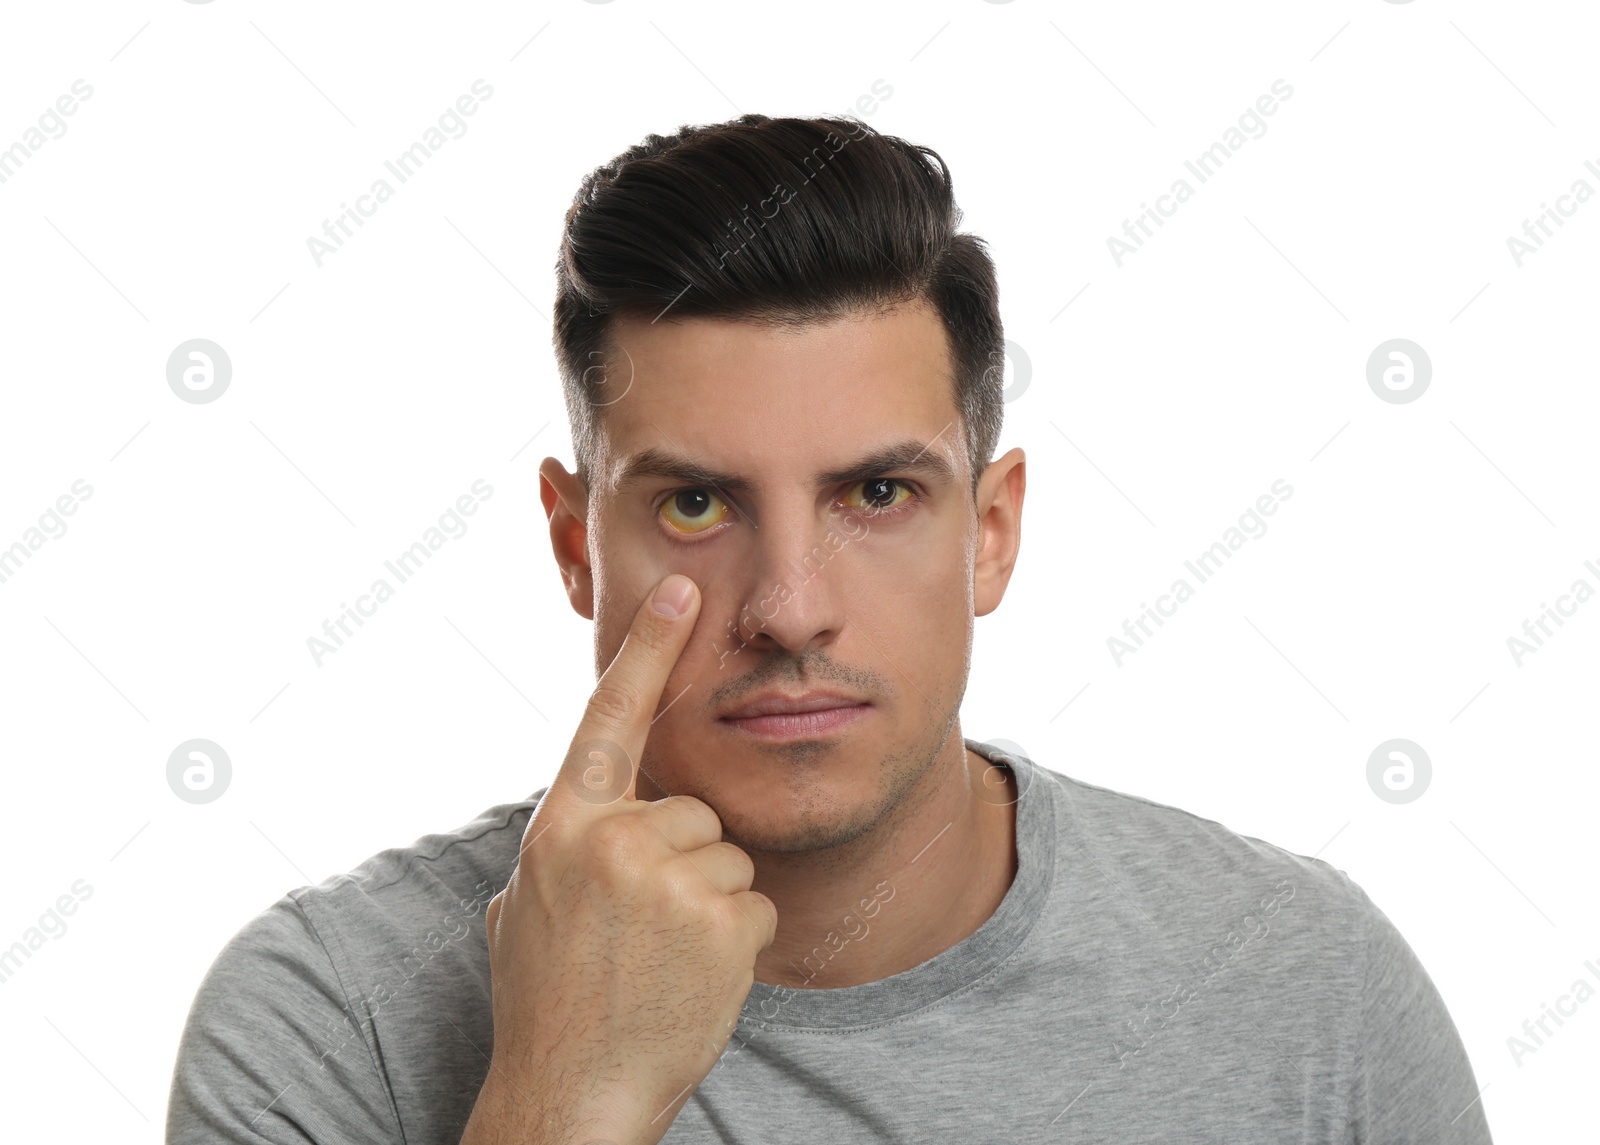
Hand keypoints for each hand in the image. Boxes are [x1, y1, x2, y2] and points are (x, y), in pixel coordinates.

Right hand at [473, 574, 777, 1144]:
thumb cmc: (548, 1006)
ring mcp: (669, 877)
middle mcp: (613, 838)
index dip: (646, 649)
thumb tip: (581, 825)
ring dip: (710, 905)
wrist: (571, 1098)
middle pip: (693, 811)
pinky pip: (755, 904)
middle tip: (643, 930)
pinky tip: (693, 981)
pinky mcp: (722, 918)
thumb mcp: (525, 912)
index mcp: (563, 826)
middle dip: (683, 862)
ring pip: (729, 857)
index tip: (680, 589)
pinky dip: (736, 944)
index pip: (609, 718)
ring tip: (662, 960)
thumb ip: (563, 850)